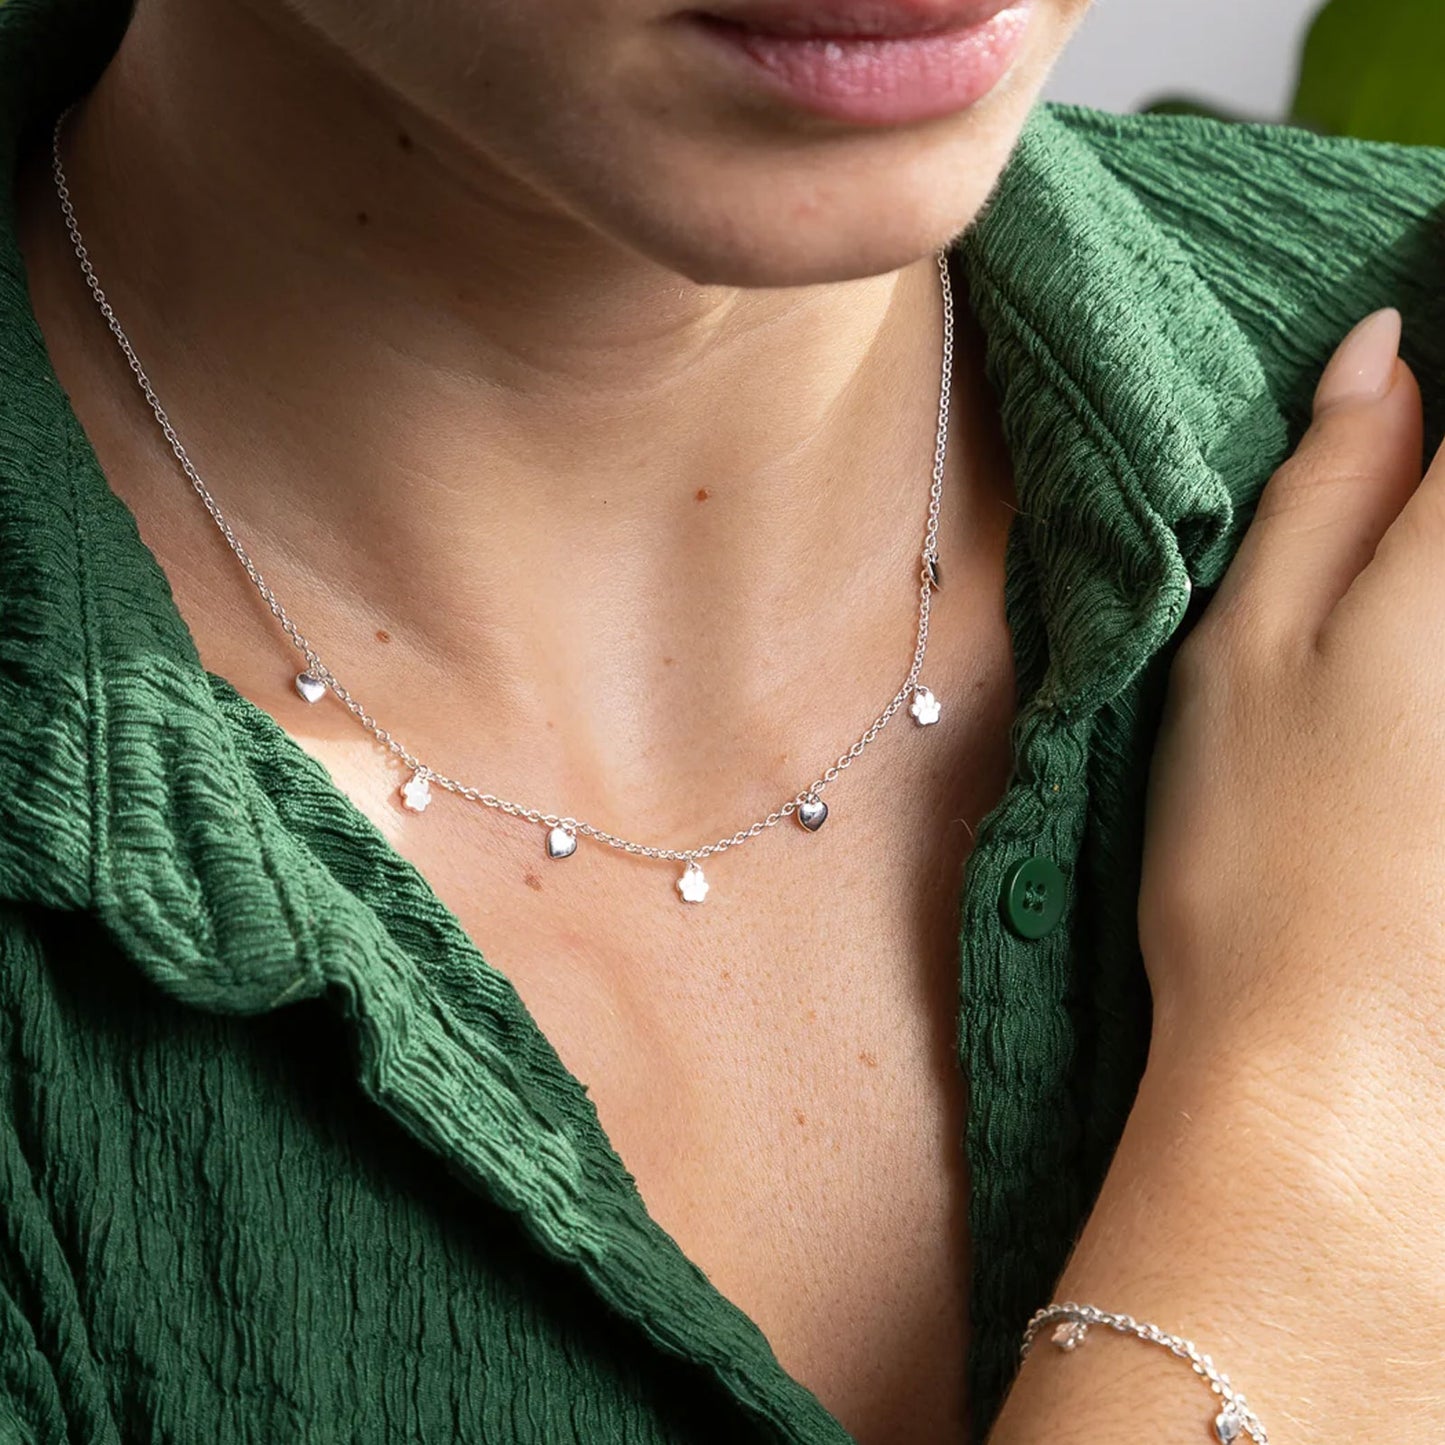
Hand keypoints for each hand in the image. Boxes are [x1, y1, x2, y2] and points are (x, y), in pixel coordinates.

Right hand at [1139, 308, 1444, 1086]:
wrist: (1341, 1064)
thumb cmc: (1262, 850)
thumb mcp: (1246, 649)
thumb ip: (1328, 489)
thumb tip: (1385, 353)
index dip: (1436, 379)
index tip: (1402, 373)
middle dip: (1432, 486)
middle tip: (1383, 529)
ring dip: (1430, 547)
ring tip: (1381, 661)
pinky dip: (1436, 643)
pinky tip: (1405, 713)